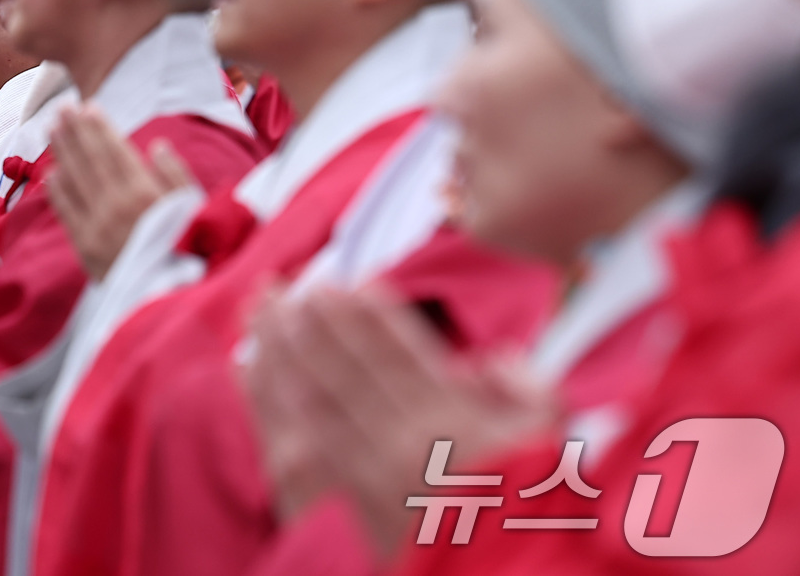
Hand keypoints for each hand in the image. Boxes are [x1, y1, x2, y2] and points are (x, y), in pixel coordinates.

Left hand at [46, 105, 194, 280]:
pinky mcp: (84, 247)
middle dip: (75, 131)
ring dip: (62, 152)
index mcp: (144, 192)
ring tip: (52, 129)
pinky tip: (51, 174)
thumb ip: (176, 176)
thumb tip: (157, 146)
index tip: (88, 107)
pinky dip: (57, 190)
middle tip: (62, 109)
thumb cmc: (191, 251)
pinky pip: (66, 212)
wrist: (170, 298)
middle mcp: (115, 205)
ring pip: (73, 180)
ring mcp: (96, 226)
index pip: (115, 151)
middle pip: (90, 160)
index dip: (100, 128)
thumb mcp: (194, 209)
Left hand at [241, 286, 554, 556]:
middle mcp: (401, 437)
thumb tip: (494, 357)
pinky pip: (291, 440)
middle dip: (311, 316)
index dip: (369, 313)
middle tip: (287, 283)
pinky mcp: (337, 503)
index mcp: (452, 419)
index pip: (400, 349)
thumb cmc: (525, 517)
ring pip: (310, 392)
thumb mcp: (549, 448)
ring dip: (280, 344)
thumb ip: (526, 391)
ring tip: (261, 307)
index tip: (348, 283)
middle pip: (344, 362)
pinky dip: (266, 399)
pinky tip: (250, 370)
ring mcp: (364, 471)